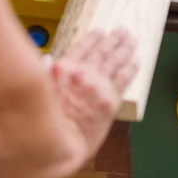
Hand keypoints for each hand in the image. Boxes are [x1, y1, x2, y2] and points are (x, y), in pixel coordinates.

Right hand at [48, 30, 137, 160]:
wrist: (61, 146)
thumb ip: (44, 72)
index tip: (101, 32)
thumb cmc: (47, 122)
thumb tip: (46, 59)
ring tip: (132, 40)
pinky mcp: (111, 100)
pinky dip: (131, 68)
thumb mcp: (40, 91)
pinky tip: (136, 60)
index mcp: (65, 68)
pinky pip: (124, 79)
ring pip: (116, 61)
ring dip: (125, 48)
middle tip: (123, 31)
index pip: (83, 46)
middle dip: (114, 40)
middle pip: (103, 51)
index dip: (94, 38)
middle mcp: (84, 73)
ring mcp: (99, 85)